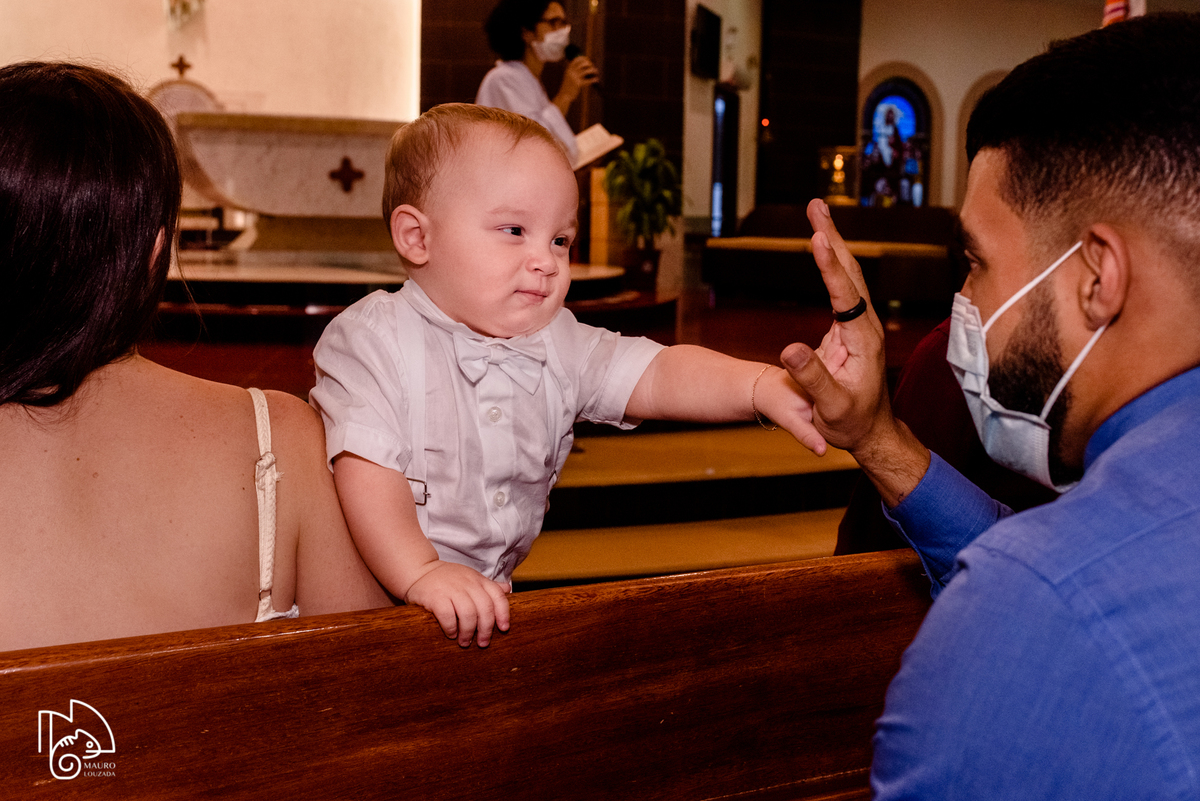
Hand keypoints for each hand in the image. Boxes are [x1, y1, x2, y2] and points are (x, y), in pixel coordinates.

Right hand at [403, 561, 510, 647]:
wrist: (419, 570)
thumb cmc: (447, 579)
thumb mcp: (470, 578)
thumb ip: (487, 585)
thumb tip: (508, 589)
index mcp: (478, 580)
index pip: (497, 596)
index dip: (503, 614)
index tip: (503, 629)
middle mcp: (467, 583)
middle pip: (484, 608)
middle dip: (486, 629)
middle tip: (483, 643)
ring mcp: (451, 588)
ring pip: (468, 613)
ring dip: (469, 631)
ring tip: (465, 641)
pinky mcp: (435, 596)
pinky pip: (447, 615)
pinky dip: (451, 628)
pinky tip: (451, 633)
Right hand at [555, 55, 598, 107]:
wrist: (564, 95)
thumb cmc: (568, 86)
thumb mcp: (569, 76)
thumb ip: (574, 70)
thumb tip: (584, 66)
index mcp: (569, 69)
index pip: (577, 59)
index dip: (584, 58)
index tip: (588, 60)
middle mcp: (571, 72)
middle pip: (583, 63)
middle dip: (589, 64)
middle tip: (592, 67)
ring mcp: (575, 78)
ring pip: (586, 71)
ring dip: (593, 70)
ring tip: (596, 72)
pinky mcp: (578, 84)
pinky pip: (588, 80)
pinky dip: (593, 79)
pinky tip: (596, 79)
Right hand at [779, 199, 890, 452]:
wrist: (870, 432)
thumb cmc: (849, 424)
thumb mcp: (829, 408)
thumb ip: (812, 378)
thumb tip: (790, 349)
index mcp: (863, 341)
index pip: (846, 296)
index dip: (830, 267)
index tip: (818, 238)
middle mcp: (866, 325)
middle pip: (851, 272)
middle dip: (832, 237)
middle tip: (815, 205)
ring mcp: (860, 323)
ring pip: (848, 274)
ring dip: (832, 241)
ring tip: (816, 212)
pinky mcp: (850, 325)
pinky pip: (842, 285)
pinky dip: (831, 259)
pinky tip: (823, 245)